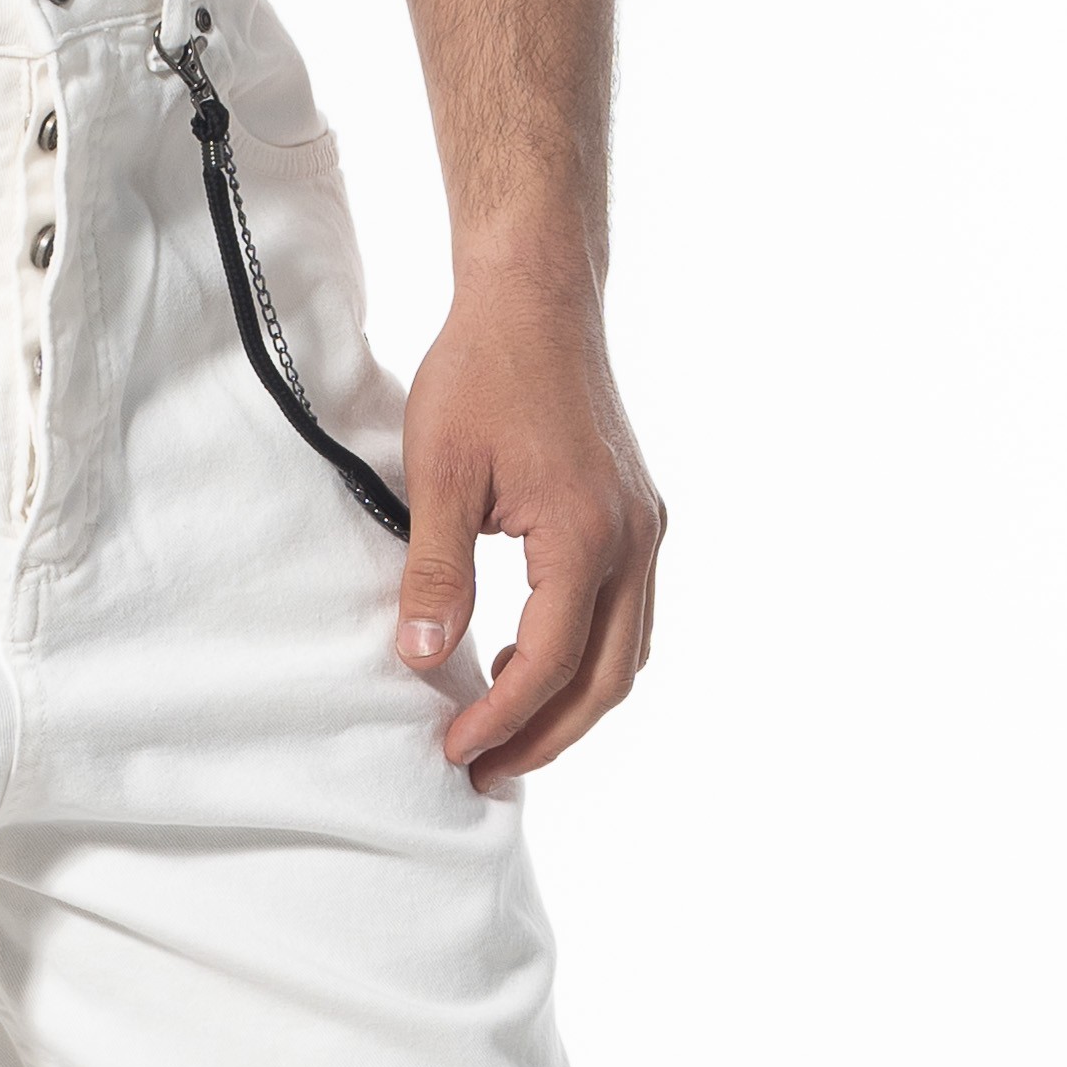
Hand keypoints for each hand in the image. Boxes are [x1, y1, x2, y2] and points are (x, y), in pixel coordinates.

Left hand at [392, 269, 663, 789]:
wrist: (535, 296)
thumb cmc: (483, 371)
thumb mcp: (439, 475)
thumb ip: (434, 572)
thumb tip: (421, 658)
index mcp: (587, 536)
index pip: (548, 665)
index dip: (501, 721)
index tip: (454, 752)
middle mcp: (634, 540)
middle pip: (604, 681)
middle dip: (544, 737)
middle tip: (482, 770)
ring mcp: (645, 530)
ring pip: (625, 656)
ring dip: (569, 704)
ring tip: (501, 726)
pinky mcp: (637, 518)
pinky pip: (626, 617)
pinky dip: (583, 657)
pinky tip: (521, 656)